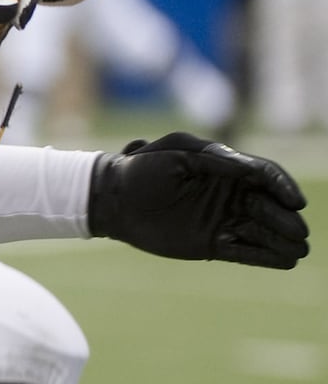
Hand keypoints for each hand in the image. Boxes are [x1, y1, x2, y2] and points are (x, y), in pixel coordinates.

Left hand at [88, 132, 309, 268]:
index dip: (282, 186)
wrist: (113, 198)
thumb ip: (215, 157)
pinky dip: (266, 256)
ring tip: (299, 249)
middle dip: (286, 217)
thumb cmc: (142, 168)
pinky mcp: (213, 243)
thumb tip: (250, 168)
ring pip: (263, 230)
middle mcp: (228, 194)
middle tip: (298, 230)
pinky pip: (246, 251)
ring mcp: (222, 219)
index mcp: (223, 168)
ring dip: (282, 239)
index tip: (294, 201)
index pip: (264, 175)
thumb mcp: (177, 151)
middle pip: (269, 205)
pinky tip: (285, 260)